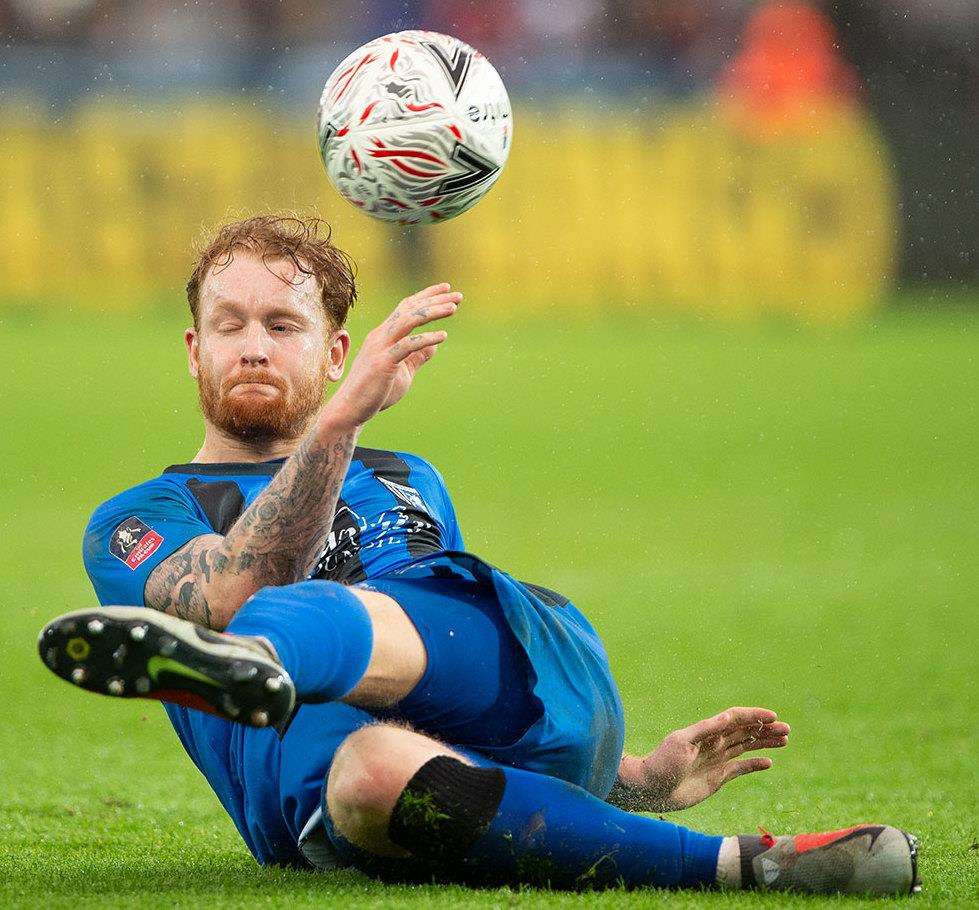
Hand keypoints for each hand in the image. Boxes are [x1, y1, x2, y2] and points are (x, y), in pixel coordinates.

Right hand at [327, 283, 459, 426]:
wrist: (351, 409)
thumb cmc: (375, 392)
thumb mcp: (402, 372)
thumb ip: (416, 358)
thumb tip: (434, 346)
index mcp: (383, 335)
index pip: (406, 307)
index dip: (426, 296)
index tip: (447, 289)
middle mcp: (381, 336)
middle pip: (410, 309)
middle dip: (435, 300)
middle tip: (458, 297)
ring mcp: (380, 348)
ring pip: (408, 321)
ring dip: (432, 312)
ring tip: (453, 309)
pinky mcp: (383, 363)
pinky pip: (407, 345)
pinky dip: (426, 339)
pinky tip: (443, 336)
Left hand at [614, 707, 789, 812]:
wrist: (651, 788)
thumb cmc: (662, 763)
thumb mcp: (682, 742)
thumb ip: (706, 729)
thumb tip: (727, 717)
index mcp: (706, 732)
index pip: (735, 719)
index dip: (753, 716)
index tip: (773, 716)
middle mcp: (714, 743)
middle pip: (744, 732)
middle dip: (765, 729)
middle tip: (787, 729)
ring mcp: (716, 760)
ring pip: (746, 747)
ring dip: (764, 743)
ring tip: (784, 740)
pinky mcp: (717, 777)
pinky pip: (740, 768)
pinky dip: (754, 764)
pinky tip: (768, 762)